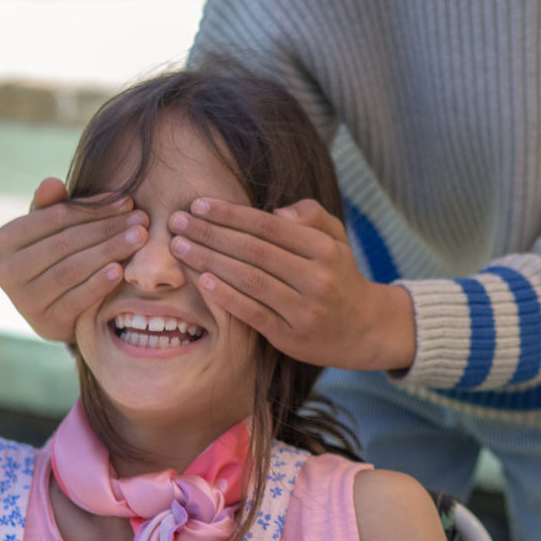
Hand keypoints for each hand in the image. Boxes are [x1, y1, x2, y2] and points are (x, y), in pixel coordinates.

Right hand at [0, 178, 147, 342]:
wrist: (53, 310)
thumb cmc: (54, 258)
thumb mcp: (50, 231)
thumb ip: (51, 206)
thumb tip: (52, 182)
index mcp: (6, 240)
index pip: (54, 218)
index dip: (93, 209)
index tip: (127, 201)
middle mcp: (7, 270)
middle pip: (65, 243)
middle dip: (107, 229)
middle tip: (141, 220)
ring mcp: (24, 300)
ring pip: (72, 269)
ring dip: (109, 251)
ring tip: (138, 239)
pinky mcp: (45, 322)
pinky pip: (76, 298)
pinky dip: (99, 283)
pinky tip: (120, 271)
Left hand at [168, 197, 416, 372]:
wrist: (364, 328)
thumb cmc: (339, 274)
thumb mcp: (336, 237)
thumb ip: (310, 214)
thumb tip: (275, 212)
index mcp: (324, 249)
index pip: (267, 226)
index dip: (230, 214)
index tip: (198, 204)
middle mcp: (316, 278)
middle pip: (253, 251)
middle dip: (209, 234)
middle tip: (176, 222)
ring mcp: (304, 309)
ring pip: (249, 280)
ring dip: (209, 261)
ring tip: (179, 247)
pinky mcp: (291, 336)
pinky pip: (252, 312)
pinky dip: (225, 296)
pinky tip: (202, 280)